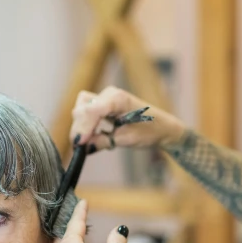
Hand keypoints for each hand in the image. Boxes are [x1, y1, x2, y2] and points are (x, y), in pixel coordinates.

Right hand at [70, 86, 184, 151]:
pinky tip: (92, 136)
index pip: (91, 111)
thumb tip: (84, 147)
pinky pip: (87, 111)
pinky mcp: (104, 104)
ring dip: (81, 126)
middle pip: (82, 108)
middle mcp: (109, 94)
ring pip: (81, 108)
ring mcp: (106, 97)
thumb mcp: (126, 140)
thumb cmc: (150, 131)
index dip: (82, 128)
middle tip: (82, 147)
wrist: (163, 127)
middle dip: (80, 128)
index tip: (79, 144)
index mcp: (118, 99)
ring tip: (88, 141)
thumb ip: (103, 141)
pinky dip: (86, 124)